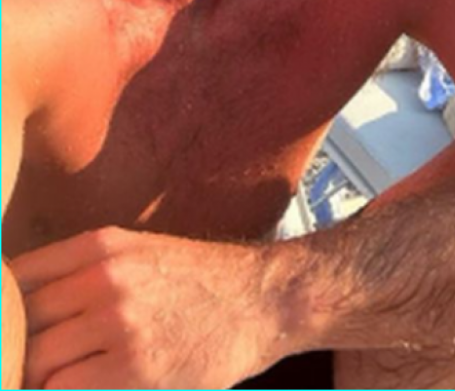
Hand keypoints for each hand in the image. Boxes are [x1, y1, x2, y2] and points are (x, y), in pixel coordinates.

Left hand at [11, 226, 283, 388]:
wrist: (260, 300)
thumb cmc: (195, 281)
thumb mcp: (137, 252)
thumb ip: (82, 270)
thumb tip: (15, 303)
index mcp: (101, 246)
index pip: (16, 276)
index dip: (1, 309)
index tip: (4, 331)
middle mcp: (105, 280)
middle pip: (21, 324)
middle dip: (15, 352)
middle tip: (20, 367)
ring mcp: (120, 326)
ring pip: (38, 363)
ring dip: (39, 380)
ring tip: (51, 383)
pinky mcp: (135, 371)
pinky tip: (84, 389)